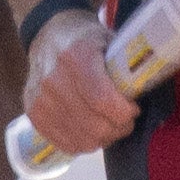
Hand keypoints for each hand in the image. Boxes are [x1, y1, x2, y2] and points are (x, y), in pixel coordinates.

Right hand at [20, 10, 135, 155]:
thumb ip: (125, 65)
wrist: (48, 34)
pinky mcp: (33, 114)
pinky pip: (66, 144)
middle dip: (119, 128)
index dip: (124, 112)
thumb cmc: (85, 39)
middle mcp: (53, 80)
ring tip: (110, 125)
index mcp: (75, 57)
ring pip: (82, 140)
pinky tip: (92, 131)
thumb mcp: (108, 40)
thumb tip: (146, 91)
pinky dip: (84, 143)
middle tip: (126, 120)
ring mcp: (40, 100)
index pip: (102, 100)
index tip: (133, 109)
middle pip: (94, 126)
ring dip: (104, 138)